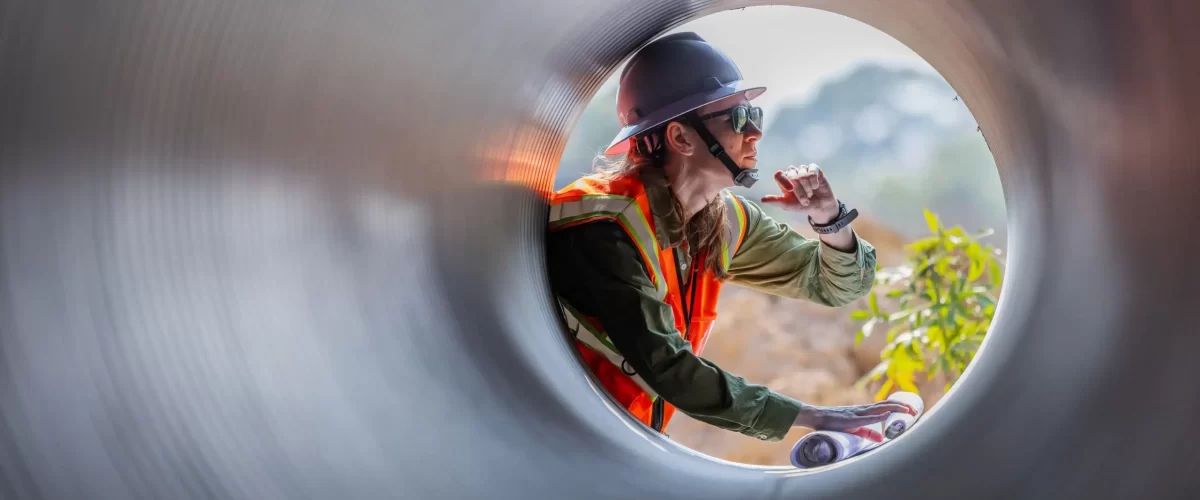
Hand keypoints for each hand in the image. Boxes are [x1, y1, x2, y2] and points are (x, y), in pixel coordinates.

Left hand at [760, 164, 839, 223]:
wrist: (819, 207)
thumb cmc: (802, 205)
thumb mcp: (788, 205)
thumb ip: (776, 201)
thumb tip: (762, 200)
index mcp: (784, 181)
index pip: (779, 175)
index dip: (784, 180)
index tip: (790, 190)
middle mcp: (793, 174)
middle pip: (792, 176)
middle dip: (799, 190)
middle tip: (805, 200)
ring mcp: (803, 170)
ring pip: (802, 173)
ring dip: (807, 187)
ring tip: (810, 194)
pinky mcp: (814, 169)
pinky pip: (812, 170)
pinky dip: (814, 180)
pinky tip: (816, 186)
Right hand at [793, 401, 917, 431]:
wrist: (816, 416)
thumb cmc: (833, 422)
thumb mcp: (854, 429)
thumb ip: (867, 432)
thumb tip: (882, 437)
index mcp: (864, 411)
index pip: (885, 407)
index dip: (898, 407)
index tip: (911, 410)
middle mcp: (862, 410)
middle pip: (885, 405)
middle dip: (901, 407)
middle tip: (914, 410)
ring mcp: (856, 413)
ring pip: (879, 408)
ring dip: (894, 408)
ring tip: (906, 410)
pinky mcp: (850, 419)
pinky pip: (866, 418)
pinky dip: (877, 416)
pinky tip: (886, 415)